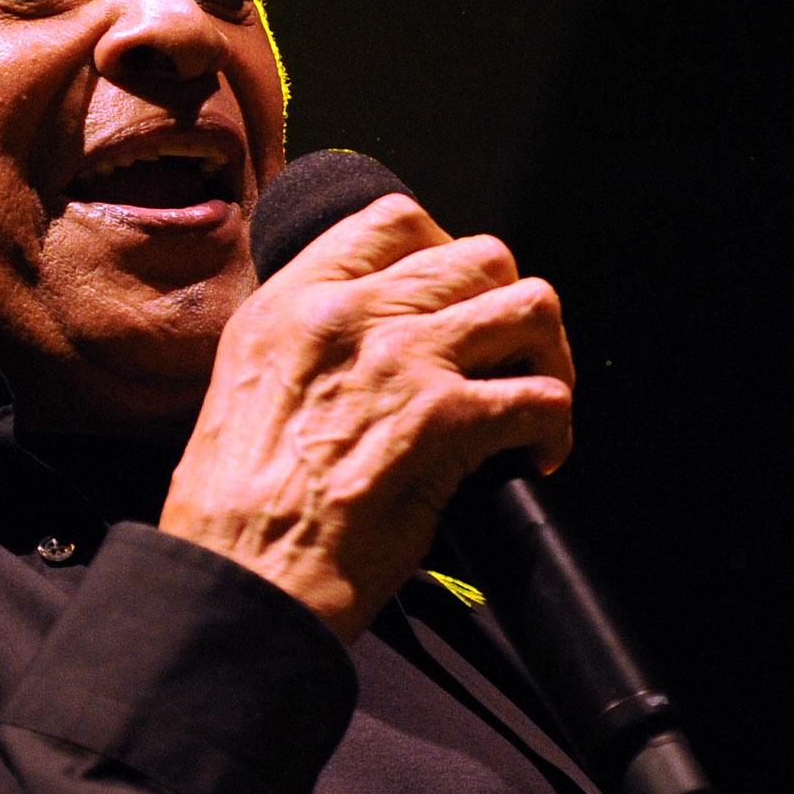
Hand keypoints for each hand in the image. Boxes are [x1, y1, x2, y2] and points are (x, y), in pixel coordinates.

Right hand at [159, 192, 573, 640]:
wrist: (242, 574)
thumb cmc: (239, 509)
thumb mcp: (254, 386)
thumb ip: (318, 346)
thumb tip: (387, 342)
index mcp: (294, 301)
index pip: (394, 219)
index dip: (445, 254)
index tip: (457, 300)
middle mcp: (350, 313)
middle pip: (478, 255)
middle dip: (506, 304)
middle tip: (505, 355)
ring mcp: (403, 360)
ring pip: (528, 305)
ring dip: (546, 353)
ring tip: (534, 393)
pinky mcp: (445, 420)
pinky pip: (542, 396)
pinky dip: (554, 427)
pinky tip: (537, 454)